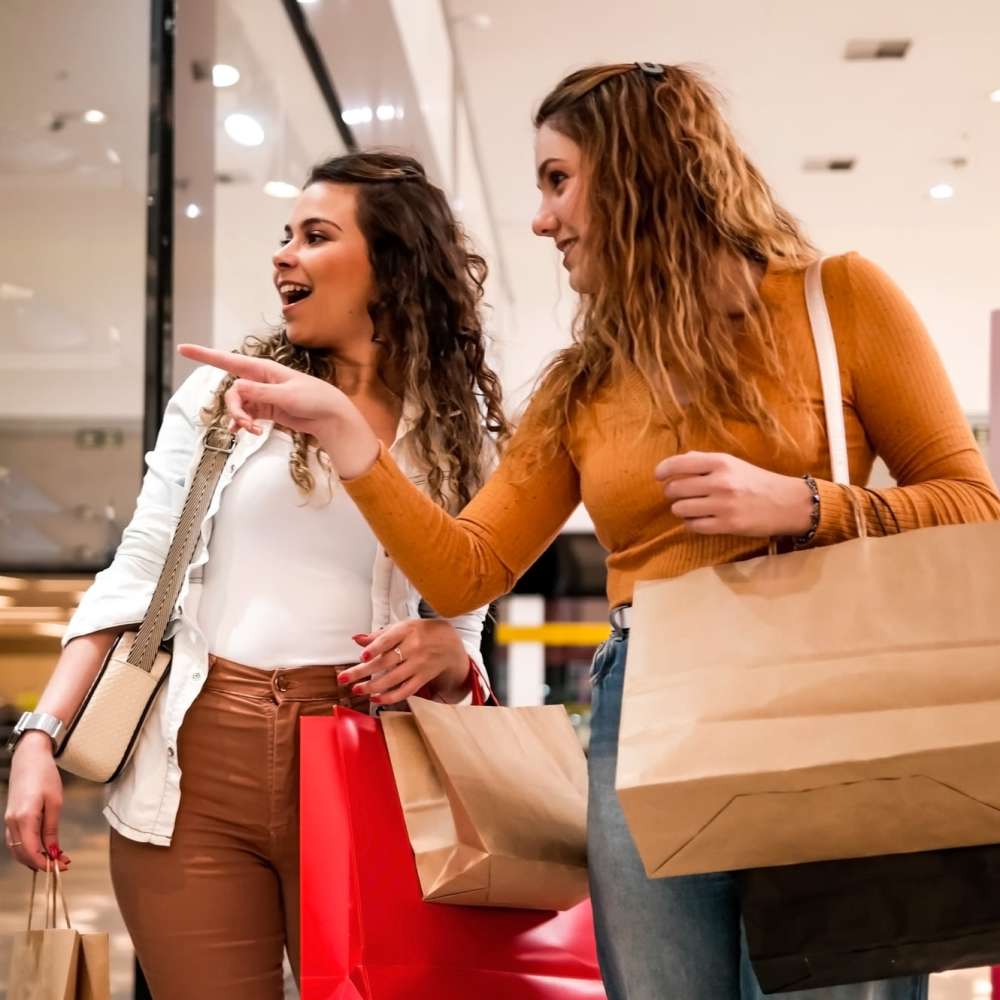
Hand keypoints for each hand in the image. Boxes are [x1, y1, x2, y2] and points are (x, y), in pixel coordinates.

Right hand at [5, 733, 70, 871]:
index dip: (46, 863)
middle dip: (41, 863)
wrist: (29, 758)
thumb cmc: (45, 775)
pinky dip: (28, 848)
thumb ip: (52, 829)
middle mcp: (12, 822)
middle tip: (62, 863)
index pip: (32, 851)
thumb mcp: (55, 802)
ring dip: (34, 858)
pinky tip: (43, 848)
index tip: (63, 866)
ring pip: (17, 850)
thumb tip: (54, 851)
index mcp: (24, 818)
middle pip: (22, 854)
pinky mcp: (10, 818)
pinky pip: (16, 840)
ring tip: (55, 857)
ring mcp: (9, 820)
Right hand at [176, 344, 379, 477]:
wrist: (330, 416)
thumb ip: (261, 393)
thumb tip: (236, 388)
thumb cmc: (314, 398)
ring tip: (253, 431)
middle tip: (245, 425)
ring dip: (241, 420)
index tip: (183, 349)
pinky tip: (248, 433)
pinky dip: (245, 424)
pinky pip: (246, 415)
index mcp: (264, 369)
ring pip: (238, 406)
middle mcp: (259, 381)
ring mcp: (261, 396)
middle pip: (232, 393)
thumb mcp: (288, 396)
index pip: (229, 360)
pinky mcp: (265, 410)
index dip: (205, 355)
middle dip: (234, 409)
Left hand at [337, 619, 471, 705]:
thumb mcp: (402, 627)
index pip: (389, 640)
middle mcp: (414, 648)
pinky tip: (375, 698)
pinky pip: (405, 691)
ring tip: (356, 689)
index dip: (375, 648)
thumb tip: (356, 639)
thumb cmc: (421, 632)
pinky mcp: (422, 678)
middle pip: (386, 662)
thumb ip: (379, 635)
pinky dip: (390, 697)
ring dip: (372, 687)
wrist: (449, 643)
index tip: (362, 656)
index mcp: (407, 631)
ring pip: (394, 679)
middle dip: (363, 672)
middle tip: (344, 678)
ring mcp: (419, 665)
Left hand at [655, 451, 812, 537]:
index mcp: (720, 462)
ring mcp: (723, 505)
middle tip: (678, 495)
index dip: (663, 470)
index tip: (659, 476)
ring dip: (681, 509)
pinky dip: (691, 523)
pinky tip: (699, 519)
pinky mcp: (727, 525)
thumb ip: (704, 461)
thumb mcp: (733, 463)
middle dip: (672, 493)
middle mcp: (720, 482)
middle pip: (675, 488)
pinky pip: (693, 526)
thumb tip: (677, 463)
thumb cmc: (756, 481)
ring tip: (691, 507)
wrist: (787, 503)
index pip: (678, 464)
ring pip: (680, 509)